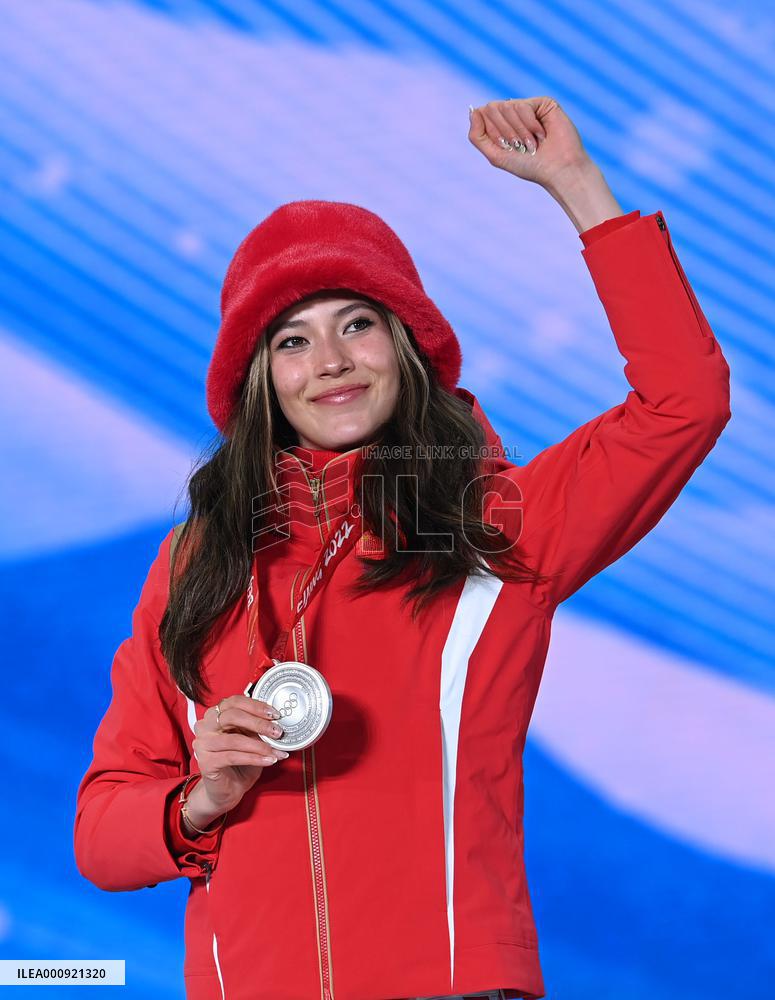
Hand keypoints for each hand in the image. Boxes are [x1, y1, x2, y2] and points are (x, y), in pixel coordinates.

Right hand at [190, 694, 289, 817]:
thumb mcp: (251, 740)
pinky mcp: (205, 762)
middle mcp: (205, 726)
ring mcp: (202, 744)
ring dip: (260, 745)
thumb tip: (277, 723)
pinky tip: (268, 760)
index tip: (274, 714)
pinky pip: (233, 757)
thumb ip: (258, 729)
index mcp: (215, 714)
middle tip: (277, 732)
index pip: (234, 702)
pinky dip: (254, 758)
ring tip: (276, 751)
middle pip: (232, 716)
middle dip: (258, 723)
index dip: (256, 706)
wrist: (227, 790)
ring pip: (234, 739)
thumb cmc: (239, 762)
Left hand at [468, 97, 591, 186]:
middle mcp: (512, 114)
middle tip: (519, 147)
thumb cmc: (528, 166)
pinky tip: (542, 135)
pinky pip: (523, 105)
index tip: (506, 147)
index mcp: (500, 125)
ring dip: (519, 131)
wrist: (557, 169)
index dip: (492, 132)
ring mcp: (528, 107)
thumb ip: (477, 136)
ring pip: (508, 106)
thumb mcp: (496, 156)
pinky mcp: (542, 103)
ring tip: (532, 144)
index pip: (482, 114)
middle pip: (492, 107)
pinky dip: (530, 125)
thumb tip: (473, 110)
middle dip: (504, 131)